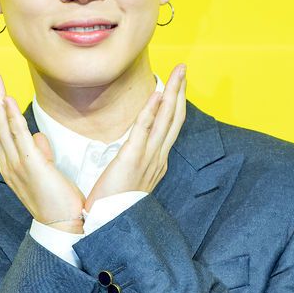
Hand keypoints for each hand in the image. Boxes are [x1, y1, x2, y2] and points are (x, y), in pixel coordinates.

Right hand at [0, 67, 85, 232]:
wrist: (63, 224)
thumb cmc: (57, 199)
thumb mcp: (45, 171)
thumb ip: (39, 153)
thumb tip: (38, 137)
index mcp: (11, 163)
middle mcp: (8, 162)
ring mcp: (16, 165)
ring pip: (1, 125)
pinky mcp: (30, 166)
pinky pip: (18, 137)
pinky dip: (11, 117)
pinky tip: (8, 100)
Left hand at [84, 64, 186, 211]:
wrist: (109, 224)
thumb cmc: (114, 204)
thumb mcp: (131, 180)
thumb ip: (136, 162)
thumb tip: (134, 149)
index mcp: (158, 162)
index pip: (171, 127)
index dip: (176, 104)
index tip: (176, 85)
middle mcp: (158, 157)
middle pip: (175, 118)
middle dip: (180, 91)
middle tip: (183, 68)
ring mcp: (148, 158)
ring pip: (167, 119)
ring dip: (173, 93)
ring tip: (178, 72)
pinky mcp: (132, 158)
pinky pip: (145, 129)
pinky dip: (152, 110)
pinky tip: (157, 94)